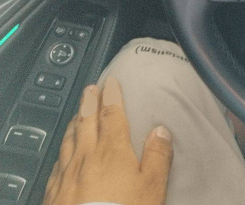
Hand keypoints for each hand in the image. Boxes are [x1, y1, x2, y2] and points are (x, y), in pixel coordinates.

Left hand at [43, 77, 173, 204]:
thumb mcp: (153, 185)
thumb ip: (158, 156)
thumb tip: (161, 131)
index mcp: (113, 150)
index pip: (111, 114)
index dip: (111, 95)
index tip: (111, 82)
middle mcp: (87, 156)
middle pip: (86, 121)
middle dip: (89, 102)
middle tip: (90, 88)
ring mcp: (68, 172)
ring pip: (69, 139)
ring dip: (74, 122)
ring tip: (77, 114)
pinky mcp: (55, 190)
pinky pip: (57, 162)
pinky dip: (62, 149)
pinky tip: (63, 151)